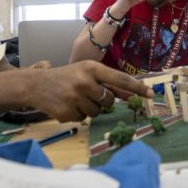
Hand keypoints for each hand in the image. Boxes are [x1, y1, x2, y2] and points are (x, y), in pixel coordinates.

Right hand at [24, 61, 153, 121]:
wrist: (36, 85)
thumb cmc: (66, 77)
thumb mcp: (86, 73)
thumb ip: (106, 83)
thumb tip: (129, 93)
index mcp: (91, 68)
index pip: (120, 78)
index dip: (137, 87)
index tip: (151, 94)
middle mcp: (84, 81)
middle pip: (109, 100)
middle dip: (102, 100)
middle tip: (87, 94)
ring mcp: (75, 97)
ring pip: (97, 111)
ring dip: (90, 108)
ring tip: (75, 99)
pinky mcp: (67, 112)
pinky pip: (84, 119)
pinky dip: (78, 114)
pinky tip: (67, 105)